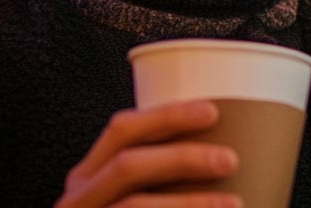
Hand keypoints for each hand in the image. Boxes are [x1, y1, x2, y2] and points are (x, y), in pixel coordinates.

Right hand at [54, 99, 241, 207]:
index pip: (122, 130)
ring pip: (133, 207)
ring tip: (233, 204)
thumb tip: (231, 150)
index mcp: (89, 176)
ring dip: (187, 204)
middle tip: (229, 160)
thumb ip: (165, 178)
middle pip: (127, 167)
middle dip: (182, 158)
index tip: (213, 112)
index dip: (166, 116)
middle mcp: (77, 202)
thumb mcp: (139, 196)